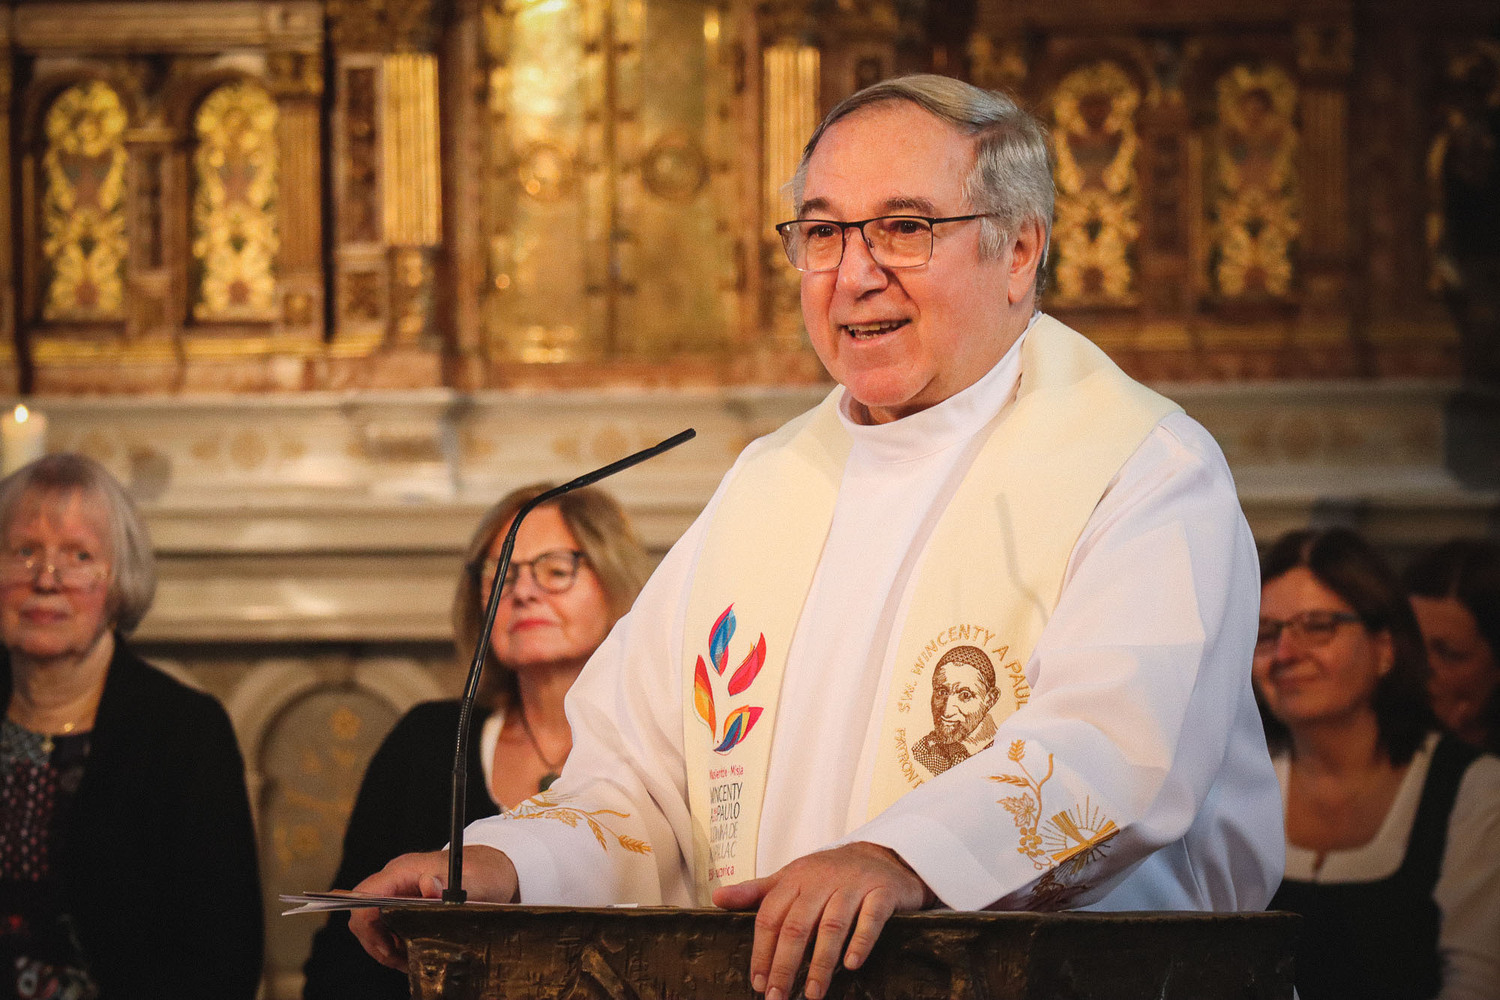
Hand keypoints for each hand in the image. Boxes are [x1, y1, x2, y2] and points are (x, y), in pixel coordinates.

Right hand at [348, 847, 518, 969]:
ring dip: (387, 947)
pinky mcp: (404, 904)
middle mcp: (396, 880)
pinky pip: (387, 928)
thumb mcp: (474, 881)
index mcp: (404, 870)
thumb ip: (450, 885)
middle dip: (378, 943)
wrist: (492, 871)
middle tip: (402, 960)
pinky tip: (414, 951)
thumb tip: (427, 885)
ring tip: (411, 959)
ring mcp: (399, 892)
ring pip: (374, 925)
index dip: (366, 925)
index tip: (388, 949)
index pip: (365, 896)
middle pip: (364, 915)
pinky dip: (396, 945)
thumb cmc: (484, 872)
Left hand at [711, 842, 933, 999]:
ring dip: (821, 963)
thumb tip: (717, 898)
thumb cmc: (829, 874)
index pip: (770, 916)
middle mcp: (822, 879)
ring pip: (832, 925)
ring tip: (812, 993)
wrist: (882, 854)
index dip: (762, 951)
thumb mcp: (791, 878)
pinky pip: (872, 917)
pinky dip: (861, 941)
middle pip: (797, 925)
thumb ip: (756, 892)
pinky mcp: (883, 891)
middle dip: (785, 965)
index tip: (758, 982)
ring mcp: (853, 884)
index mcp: (795, 878)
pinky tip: (852, 965)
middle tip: (777, 996)